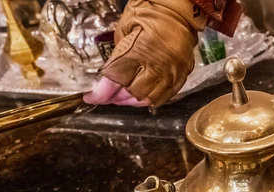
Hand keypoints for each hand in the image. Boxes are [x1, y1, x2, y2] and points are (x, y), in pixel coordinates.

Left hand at [84, 0, 205, 107]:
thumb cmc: (148, 12)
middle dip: (116, 98)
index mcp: (139, 51)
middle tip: (108, 96)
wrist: (179, 7)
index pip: (115, 81)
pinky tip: (142, 97)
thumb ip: (118, 54)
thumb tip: (110, 75)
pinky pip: (166, 96)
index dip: (101, 93)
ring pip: (149, 99)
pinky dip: (152, 99)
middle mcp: (157, 65)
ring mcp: (171, 72)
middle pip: (131, 94)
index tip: (91, 97)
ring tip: (124, 97)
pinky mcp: (182, 74)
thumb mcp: (124, 28)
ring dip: (133, 101)